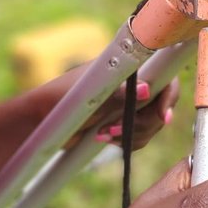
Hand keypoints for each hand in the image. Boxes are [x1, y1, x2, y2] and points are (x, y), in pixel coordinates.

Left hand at [41, 67, 179, 151]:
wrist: (39, 122)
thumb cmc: (59, 99)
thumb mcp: (90, 96)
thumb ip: (120, 94)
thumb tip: (149, 90)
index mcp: (126, 66)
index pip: (163, 74)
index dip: (168, 95)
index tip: (162, 116)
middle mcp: (131, 81)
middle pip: (161, 104)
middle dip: (145, 123)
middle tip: (118, 132)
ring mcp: (128, 102)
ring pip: (152, 123)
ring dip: (133, 135)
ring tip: (104, 136)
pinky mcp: (122, 121)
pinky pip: (140, 135)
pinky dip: (127, 142)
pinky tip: (105, 140)